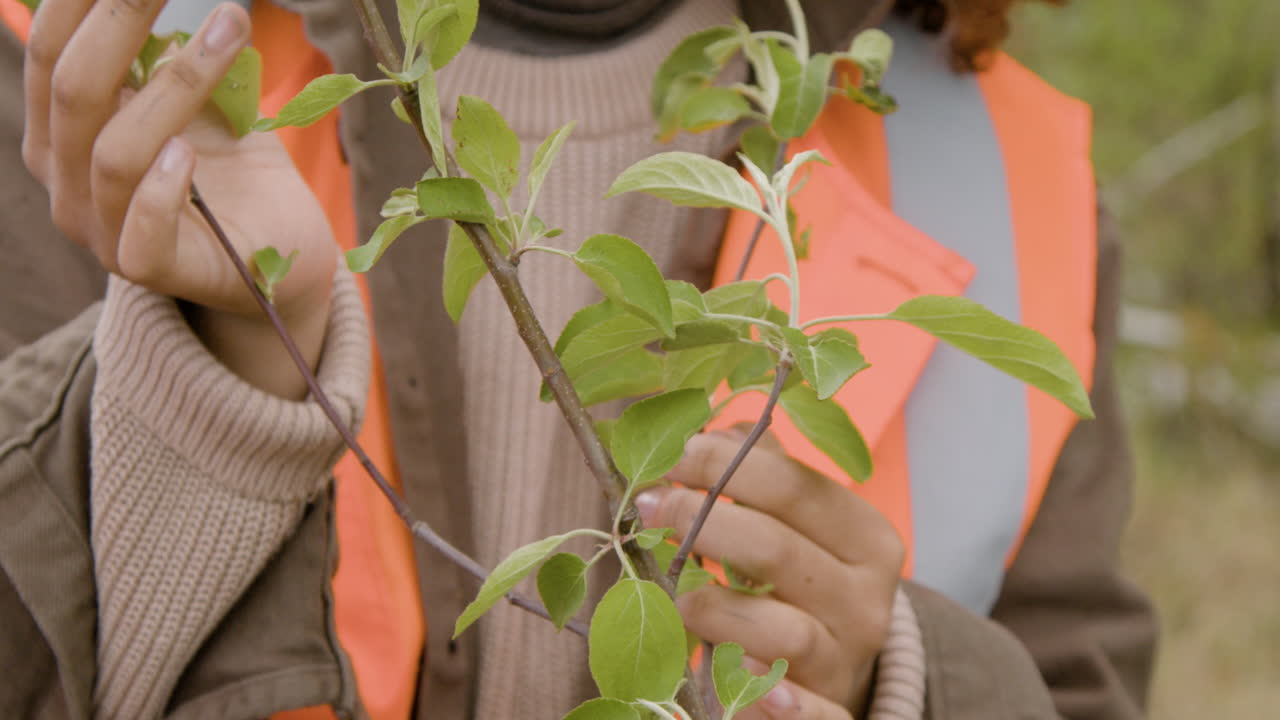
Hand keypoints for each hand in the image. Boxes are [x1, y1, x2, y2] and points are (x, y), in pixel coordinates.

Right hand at [22, 0, 336, 397]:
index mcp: (62, 129)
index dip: (83, 0)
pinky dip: (160, 188)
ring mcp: (100, 230)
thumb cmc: (231, 168)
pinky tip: (189, 152)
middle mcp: (65, 179)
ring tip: (231, 27)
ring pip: (114, 151)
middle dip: (121, 19)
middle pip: (73, 88)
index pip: (51, 51)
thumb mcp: (198, 98)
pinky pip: (140, 230)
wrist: (279, 254)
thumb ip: (168, 54)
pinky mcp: (149, 269)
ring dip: (177, 82)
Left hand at [635, 429, 904, 718]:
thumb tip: (709, 430)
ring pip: (783, 630)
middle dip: (700, 521)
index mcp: (866, 538)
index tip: (669, 455)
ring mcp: (848, 658)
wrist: (834, 671)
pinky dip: (778, 702)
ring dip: (713, 608)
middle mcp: (868, 597)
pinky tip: (740, 682)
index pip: (793, 486)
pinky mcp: (831, 711)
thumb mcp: (796, 526)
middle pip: (777, 549)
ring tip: (672, 595)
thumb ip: (761, 477)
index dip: (721, 464)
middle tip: (648, 507)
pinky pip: (808, 713)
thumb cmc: (798, 585)